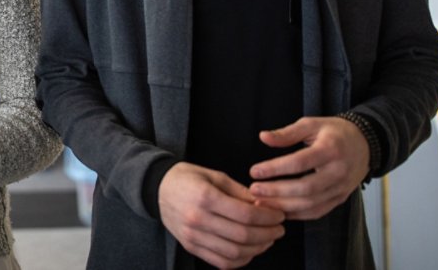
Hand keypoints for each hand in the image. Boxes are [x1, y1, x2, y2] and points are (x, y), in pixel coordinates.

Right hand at [159, 162, 285, 268]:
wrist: (157, 189)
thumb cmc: (187, 178)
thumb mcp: (214, 176)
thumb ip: (240, 192)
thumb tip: (265, 207)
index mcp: (205, 197)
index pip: (245, 215)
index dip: (268, 218)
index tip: (280, 215)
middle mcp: (197, 219)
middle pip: (243, 235)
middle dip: (268, 234)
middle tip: (279, 229)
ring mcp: (193, 236)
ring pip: (234, 252)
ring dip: (258, 249)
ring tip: (267, 240)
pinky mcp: (190, 246)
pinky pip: (221, 262)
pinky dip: (240, 260)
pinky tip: (250, 251)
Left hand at [248, 116, 369, 219]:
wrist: (365, 144)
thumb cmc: (334, 132)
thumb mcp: (312, 124)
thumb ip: (287, 133)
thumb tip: (263, 137)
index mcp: (330, 150)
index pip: (299, 163)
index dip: (275, 169)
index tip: (254, 171)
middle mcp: (338, 172)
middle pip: (305, 188)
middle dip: (277, 191)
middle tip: (254, 190)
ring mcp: (341, 188)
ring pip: (311, 204)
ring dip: (283, 206)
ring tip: (261, 202)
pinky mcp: (340, 198)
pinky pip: (318, 211)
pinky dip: (297, 214)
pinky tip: (279, 211)